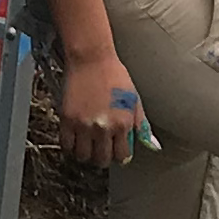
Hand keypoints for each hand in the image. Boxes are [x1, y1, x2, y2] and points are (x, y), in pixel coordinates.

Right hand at [57, 49, 147, 169]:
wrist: (91, 58)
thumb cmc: (114, 75)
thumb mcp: (134, 99)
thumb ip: (142, 125)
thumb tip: (152, 145)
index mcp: (123, 123)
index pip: (122, 156)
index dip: (120, 156)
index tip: (116, 151)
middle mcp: (103, 127)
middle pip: (102, 160)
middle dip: (103, 158)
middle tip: (101, 150)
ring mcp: (84, 124)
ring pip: (83, 156)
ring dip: (86, 154)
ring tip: (87, 145)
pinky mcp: (67, 119)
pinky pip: (66, 145)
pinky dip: (70, 146)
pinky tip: (75, 139)